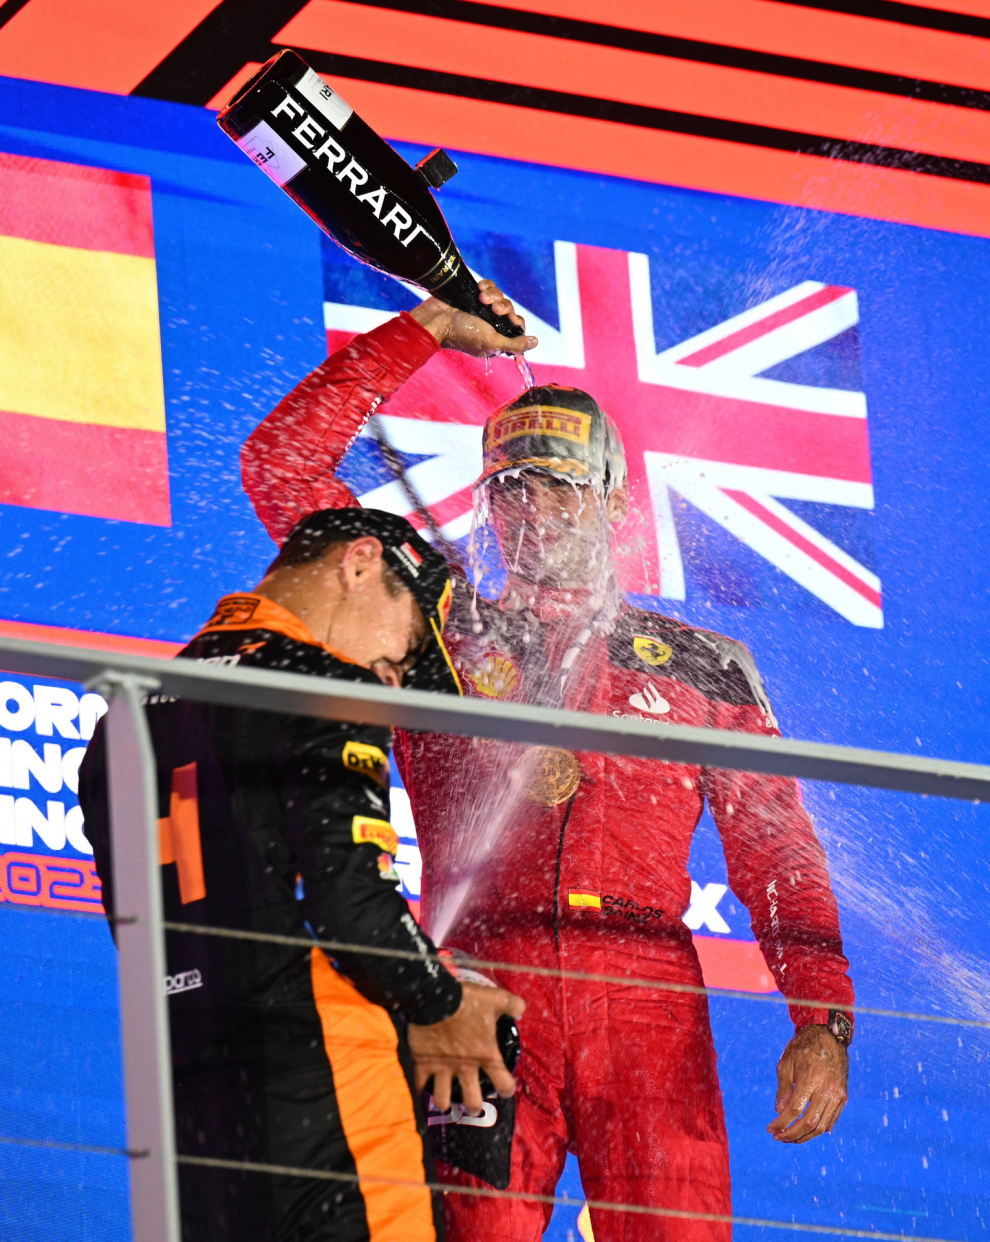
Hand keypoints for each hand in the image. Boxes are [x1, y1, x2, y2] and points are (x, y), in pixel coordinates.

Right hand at [407, 980, 525, 1113]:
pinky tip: (421, 1088)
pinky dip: (419, 1088)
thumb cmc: (467, 1001)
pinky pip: (419, 1084)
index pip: (503, 1083)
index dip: (507, 1089)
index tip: (506, 1088)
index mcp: (486, 1054)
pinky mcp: (422, 1063)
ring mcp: (442, 1068)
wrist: (435, 998)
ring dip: (444, 1101)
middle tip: (473, 1102)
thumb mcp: (497, 998)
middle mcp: (465, 1067)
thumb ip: (514, 1005)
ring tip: (445, 1098)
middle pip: (472, 1101)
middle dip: (474, 1105)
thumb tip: (521, 1012)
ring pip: (442, 1099)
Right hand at [410, 279, 537, 356]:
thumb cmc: (463, 334)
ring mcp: (481, 309)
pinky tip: (479, 288)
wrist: (437, 319)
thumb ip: (515, 344)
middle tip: (493, 308)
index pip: (517, 326)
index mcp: (496, 338)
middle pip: (509, 309)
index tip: (510, 319)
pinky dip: (487, 285)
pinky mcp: (473, 295)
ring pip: (500, 296)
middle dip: (504, 306)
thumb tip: (536, 342)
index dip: (516, 320)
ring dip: (494, 295)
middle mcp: (490, 324)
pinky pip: (489, 286)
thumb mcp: (492, 342)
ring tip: (482, 298)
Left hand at [767, 1024, 848, 1142]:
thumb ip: (783, 1088)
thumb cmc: (803, 1047)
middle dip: (792, 1135)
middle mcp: (826, 1090)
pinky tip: (807, 1131)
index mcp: (810, 1080)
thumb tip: (779, 1112)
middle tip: (778, 1137)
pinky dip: (819, 1129)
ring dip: (805, 1136)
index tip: (770, 1129)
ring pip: (822, 1126)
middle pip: (809, 1123)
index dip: (781, 1123)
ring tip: (791, 1137)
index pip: (794, 1110)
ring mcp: (837, 1095)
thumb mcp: (786, 1062)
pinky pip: (832, 1120)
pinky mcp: (843, 1097)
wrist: (829, 1036)